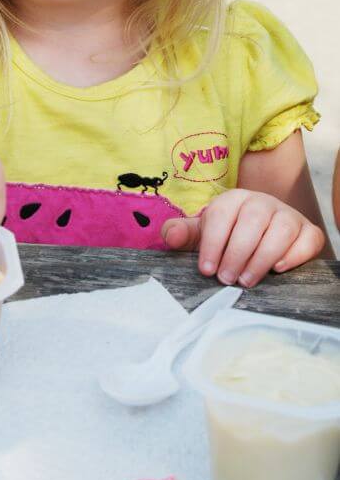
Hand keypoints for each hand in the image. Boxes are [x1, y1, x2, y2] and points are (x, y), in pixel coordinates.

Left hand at [160, 188, 326, 287]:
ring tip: (246, 280)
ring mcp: (288, 215)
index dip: (212, 243)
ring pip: (280, 230)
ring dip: (262, 257)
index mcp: (233, 199)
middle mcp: (262, 202)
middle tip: (226, 279)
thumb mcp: (204, 233)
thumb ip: (185, 233)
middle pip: (252, 221)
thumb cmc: (228, 235)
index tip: (206, 269)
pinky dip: (294, 254)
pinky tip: (278, 269)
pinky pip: (307, 239)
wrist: (264, 234)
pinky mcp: (308, 231)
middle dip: (236, 252)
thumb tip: (171, 236)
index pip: (221, 215)